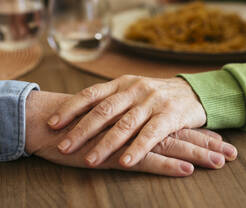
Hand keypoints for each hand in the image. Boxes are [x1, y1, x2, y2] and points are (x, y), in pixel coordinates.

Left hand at [26, 91, 236, 175]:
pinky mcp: (170, 115)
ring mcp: (152, 102)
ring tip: (89, 160)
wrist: (194, 92)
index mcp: (120, 83)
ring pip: (124, 124)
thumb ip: (108, 101)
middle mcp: (134, 90)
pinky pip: (151, 134)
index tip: (51, 124)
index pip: (90, 94)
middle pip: (103, 111)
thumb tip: (74, 113)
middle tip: (63, 147)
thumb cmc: (154, 95)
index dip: (70, 109)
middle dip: (81, 130)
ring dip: (105, 144)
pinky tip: (124, 163)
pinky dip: (137, 149)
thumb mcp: (130, 91)